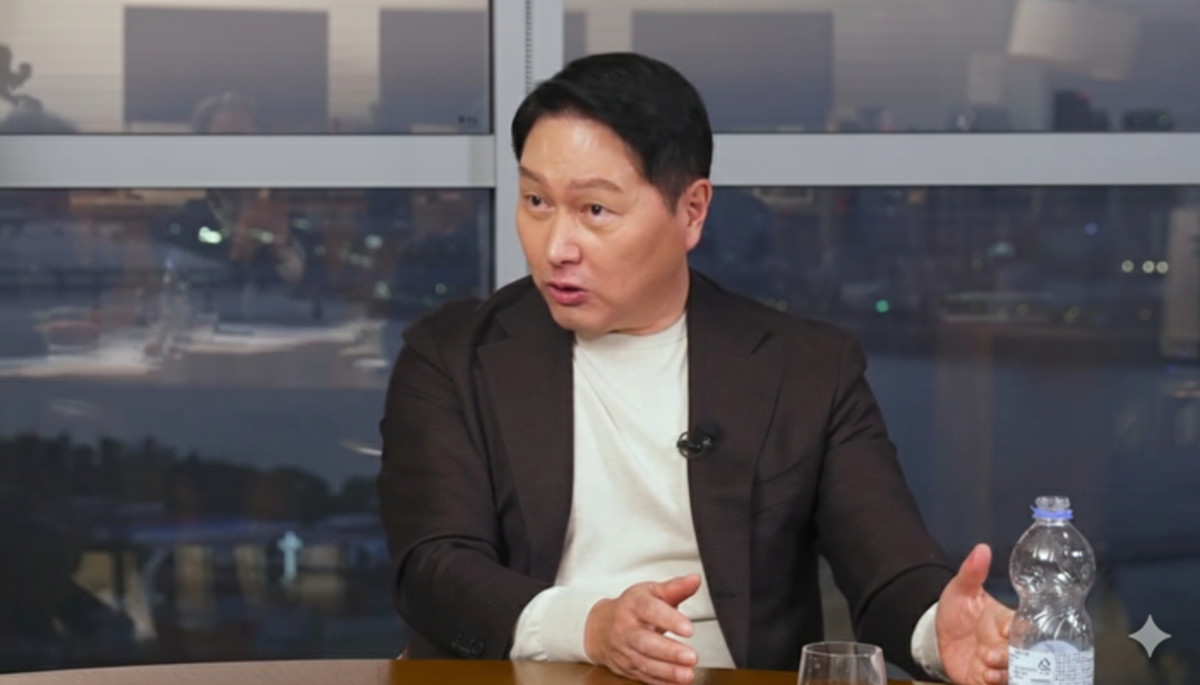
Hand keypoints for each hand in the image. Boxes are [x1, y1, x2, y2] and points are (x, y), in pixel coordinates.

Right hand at [584, 574, 701, 684]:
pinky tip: (677, 682)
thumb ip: (675, 588)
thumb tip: (695, 580)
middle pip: (645, 641)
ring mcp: (624, 650)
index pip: (650, 611)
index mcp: (633, 605)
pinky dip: (661, 681)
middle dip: (669, 651)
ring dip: (667, 671)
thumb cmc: (631, 608)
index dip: (670, 620)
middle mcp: (625, 628)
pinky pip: (644, 677)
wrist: (599, 627)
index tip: (689, 629)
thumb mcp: (651, 592)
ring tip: (687, 674)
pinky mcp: (626, 667)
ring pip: (644, 663)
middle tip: (691, 656)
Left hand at [937, 544, 1015, 684]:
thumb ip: (972, 571)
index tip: (1010, 629)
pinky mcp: (987, 680)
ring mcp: (1000, 664)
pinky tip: (986, 677)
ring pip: (1015, 672)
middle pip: (1024, 655)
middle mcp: (1008, 645)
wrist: (937, 636)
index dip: (1023, 631)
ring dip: (1004, 671)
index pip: (1026, 628)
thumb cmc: (957, 611)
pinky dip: (996, 682)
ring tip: (987, 664)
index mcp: (1008, 622)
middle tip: (994, 653)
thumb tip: (982, 548)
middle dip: (1013, 656)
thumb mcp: (961, 589)